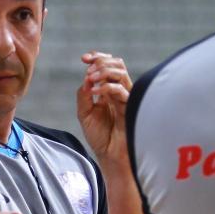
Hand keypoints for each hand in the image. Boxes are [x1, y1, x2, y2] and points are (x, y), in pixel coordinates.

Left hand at [76, 52, 132, 167]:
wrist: (110, 156)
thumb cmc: (101, 137)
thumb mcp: (85, 113)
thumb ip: (83, 95)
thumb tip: (86, 78)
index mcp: (108, 90)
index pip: (107, 65)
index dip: (97, 57)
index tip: (84, 58)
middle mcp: (119, 91)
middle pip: (117, 64)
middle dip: (100, 62)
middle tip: (88, 70)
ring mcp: (126, 98)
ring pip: (121, 73)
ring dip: (103, 72)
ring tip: (90, 79)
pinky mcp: (131, 107)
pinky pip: (122, 90)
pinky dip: (106, 87)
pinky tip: (94, 93)